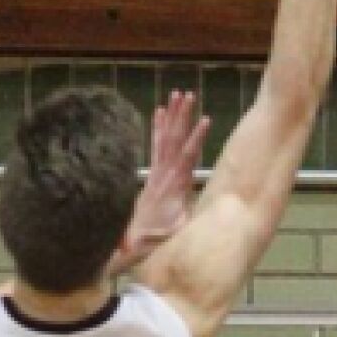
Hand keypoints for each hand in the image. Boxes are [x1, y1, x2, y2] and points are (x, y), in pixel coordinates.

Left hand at [113, 90, 209, 274]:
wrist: (131, 242)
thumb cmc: (158, 239)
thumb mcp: (177, 232)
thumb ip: (187, 218)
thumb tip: (200, 212)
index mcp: (175, 185)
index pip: (188, 157)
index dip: (196, 138)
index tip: (205, 119)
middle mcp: (165, 174)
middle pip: (175, 139)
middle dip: (182, 116)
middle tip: (188, 94)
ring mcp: (157, 171)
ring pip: (165, 138)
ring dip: (172, 115)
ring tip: (177, 94)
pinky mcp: (152, 173)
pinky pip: (155, 145)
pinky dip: (157, 127)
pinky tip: (159, 111)